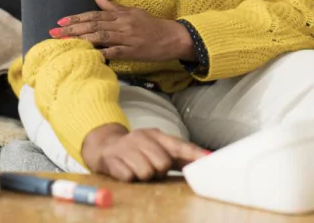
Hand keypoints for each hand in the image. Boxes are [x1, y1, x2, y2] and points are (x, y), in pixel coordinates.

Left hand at [50, 0, 196, 62]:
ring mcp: (127, 38)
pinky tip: (88, 55)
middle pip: (93, 25)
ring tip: (65, 42)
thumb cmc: (152, 25)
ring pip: (100, 36)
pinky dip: (101, 53)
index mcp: (121, 15)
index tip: (60, 21)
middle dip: (72, 29)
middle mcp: (122, 24)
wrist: (173, 37)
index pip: (94, 15)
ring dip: (81, 39)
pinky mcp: (133, 51)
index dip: (77, 18)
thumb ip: (113, 6)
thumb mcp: (133, 12)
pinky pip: (114, 52)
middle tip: (54, 32)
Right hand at [81, 124, 207, 181]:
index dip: (193, 154)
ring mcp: (126, 148)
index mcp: (156, 135)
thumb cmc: (138, 150)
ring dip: (143, 176)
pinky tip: (125, 169)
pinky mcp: (112, 160)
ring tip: (137, 168)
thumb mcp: (157, 147)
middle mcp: (142, 138)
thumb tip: (205, 160)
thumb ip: (180, 155)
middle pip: (163, 163)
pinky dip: (129, 177)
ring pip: (146, 172)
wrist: (105, 145)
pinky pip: (129, 177)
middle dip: (159, 171)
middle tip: (150, 167)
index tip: (208, 159)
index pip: (179, 145)